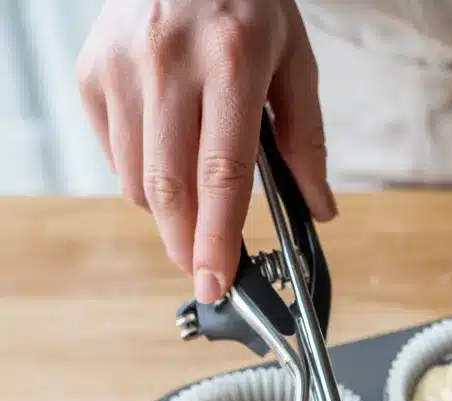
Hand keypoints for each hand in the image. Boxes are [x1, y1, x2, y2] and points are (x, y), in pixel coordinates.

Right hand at [77, 0, 336, 303]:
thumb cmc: (249, 2)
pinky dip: (142, 178)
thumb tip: (319, 209)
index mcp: (232, 65)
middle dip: (187, 246)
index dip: (217, 240)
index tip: (217, 282)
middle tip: (206, 275)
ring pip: (138, 180)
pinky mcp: (93, 71)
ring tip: (196, 215)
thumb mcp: (296, 62)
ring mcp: (122, 67)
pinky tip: (170, 164)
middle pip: (171, 189)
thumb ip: (307, 141)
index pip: (221, 177)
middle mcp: (169, 66)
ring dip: (168, 216)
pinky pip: (115, 154)